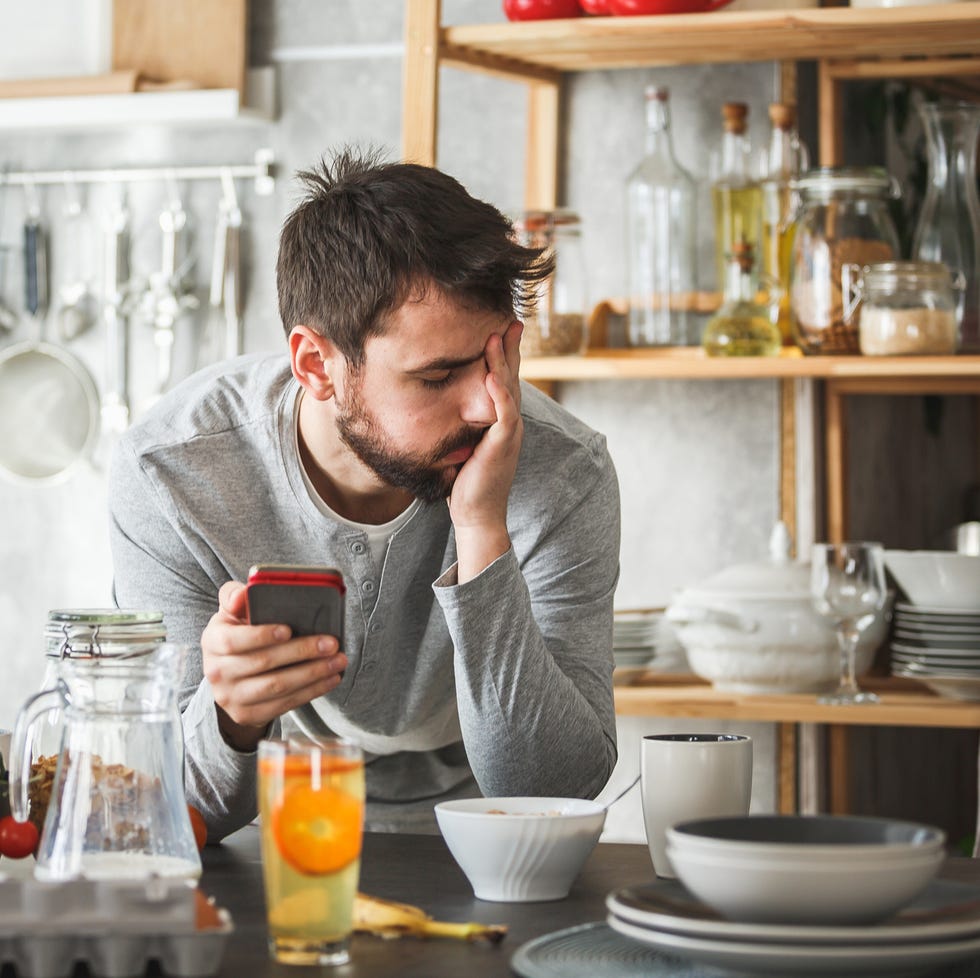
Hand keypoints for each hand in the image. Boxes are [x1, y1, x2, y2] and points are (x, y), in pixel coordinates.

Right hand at [201, 580, 347, 750]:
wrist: (228, 677)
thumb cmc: (239, 634)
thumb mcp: (232, 613)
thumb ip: (235, 596)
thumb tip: (243, 594)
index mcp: (212, 641)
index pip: (233, 640)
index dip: (261, 635)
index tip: (288, 629)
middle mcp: (217, 671)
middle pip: (262, 663)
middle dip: (301, 652)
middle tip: (331, 643)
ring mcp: (231, 697)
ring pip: (276, 686)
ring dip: (313, 674)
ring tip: (338, 661)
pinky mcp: (247, 714)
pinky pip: (284, 704)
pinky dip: (311, 691)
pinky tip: (330, 678)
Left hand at [449, 320, 522, 581]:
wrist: (477, 513)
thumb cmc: (467, 482)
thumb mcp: (466, 444)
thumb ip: (464, 423)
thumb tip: (445, 405)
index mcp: (502, 421)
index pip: (505, 380)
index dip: (505, 355)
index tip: (503, 329)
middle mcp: (511, 423)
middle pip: (513, 377)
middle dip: (512, 348)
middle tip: (512, 320)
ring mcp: (510, 433)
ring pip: (509, 389)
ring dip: (504, 362)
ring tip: (498, 336)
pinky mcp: (503, 445)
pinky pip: (504, 414)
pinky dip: (500, 394)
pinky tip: (492, 376)